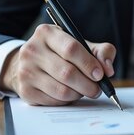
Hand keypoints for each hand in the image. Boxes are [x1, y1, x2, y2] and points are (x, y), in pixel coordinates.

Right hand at [0, 24, 115, 105]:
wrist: (31, 63)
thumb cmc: (61, 53)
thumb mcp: (81, 44)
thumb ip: (101, 51)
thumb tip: (108, 69)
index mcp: (47, 33)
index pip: (71, 49)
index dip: (88, 64)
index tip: (100, 74)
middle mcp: (32, 50)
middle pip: (67, 72)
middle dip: (88, 84)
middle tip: (97, 89)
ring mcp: (26, 71)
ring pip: (61, 90)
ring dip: (79, 94)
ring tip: (84, 90)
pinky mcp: (25, 90)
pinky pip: (54, 101)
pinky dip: (67, 100)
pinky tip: (70, 93)